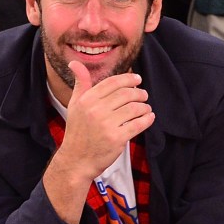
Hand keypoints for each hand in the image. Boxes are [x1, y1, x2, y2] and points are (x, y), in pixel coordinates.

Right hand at [57, 60, 154, 180]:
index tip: (138, 79)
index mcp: (87, 100)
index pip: (113, 82)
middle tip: (144, 95)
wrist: (76, 161)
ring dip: (145, 107)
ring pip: (134, 108)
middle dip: (139, 93)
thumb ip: (81, 83)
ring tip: (146, 108)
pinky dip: (147, 119)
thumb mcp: (74, 105)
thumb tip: (75, 62)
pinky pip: (138, 124)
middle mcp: (96, 110)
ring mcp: (107, 124)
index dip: (129, 78)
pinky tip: (149, 117)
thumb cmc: (77, 132)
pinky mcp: (117, 138)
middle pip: (126, 94)